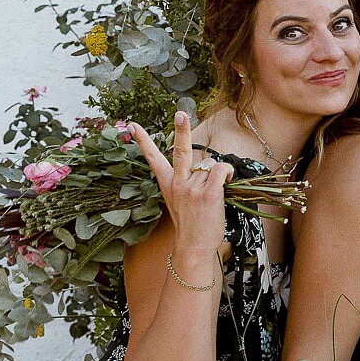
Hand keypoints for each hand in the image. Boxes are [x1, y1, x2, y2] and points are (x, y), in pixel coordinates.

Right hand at [132, 112, 230, 274]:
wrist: (193, 247)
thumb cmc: (191, 226)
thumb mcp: (179, 202)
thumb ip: (187, 183)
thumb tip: (205, 168)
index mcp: (168, 185)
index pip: (152, 159)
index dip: (144, 141)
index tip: (132, 126)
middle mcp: (178, 183)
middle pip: (181, 150)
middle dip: (181, 130)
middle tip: (180, 113)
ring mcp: (192, 188)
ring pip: (211, 165)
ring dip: (218, 174)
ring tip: (216, 192)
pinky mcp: (208, 193)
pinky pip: (220, 170)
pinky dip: (227, 171)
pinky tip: (227, 180)